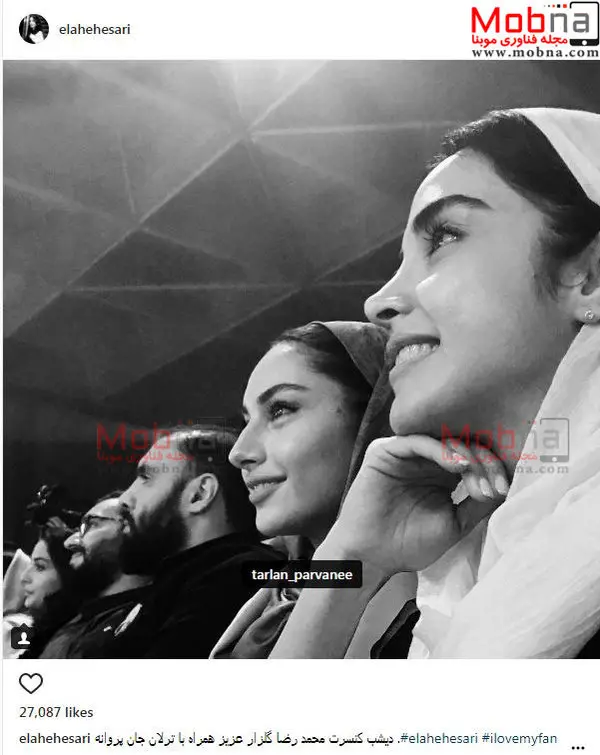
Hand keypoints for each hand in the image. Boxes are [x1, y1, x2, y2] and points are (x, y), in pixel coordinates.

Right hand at [325, 435, 509, 575]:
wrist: (373, 557)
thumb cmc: (410, 543)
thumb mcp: (456, 523)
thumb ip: (478, 503)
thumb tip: (507, 485)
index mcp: (443, 473)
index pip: (475, 458)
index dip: (493, 469)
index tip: (505, 490)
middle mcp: (426, 458)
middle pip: (463, 445)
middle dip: (484, 463)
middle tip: (494, 485)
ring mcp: (406, 453)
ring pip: (443, 439)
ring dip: (466, 456)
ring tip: (476, 477)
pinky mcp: (386, 451)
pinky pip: (418, 441)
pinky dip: (441, 450)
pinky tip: (457, 465)